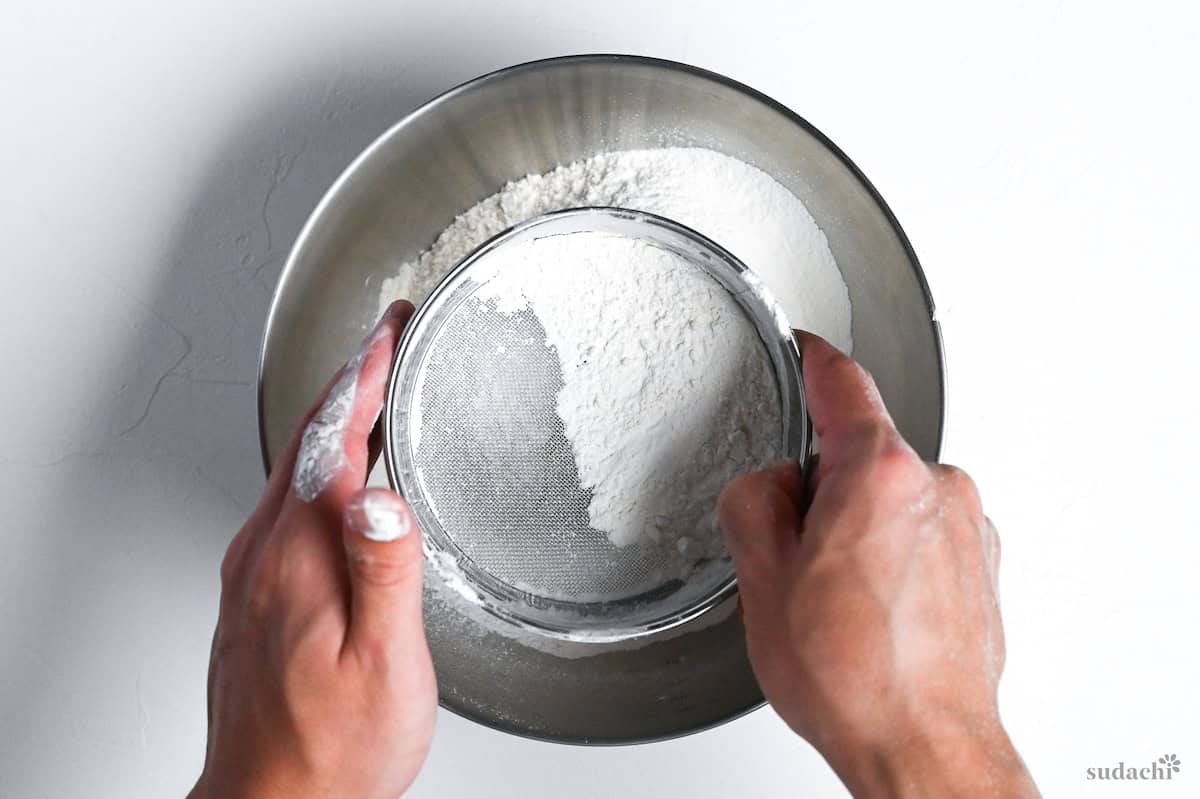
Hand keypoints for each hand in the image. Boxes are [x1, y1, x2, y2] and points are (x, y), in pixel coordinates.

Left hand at [191, 301, 436, 798]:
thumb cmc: (330, 749)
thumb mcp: (382, 664)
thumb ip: (385, 573)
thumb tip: (386, 496)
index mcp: (298, 556)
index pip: (330, 439)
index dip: (363, 377)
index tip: (387, 332)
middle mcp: (264, 555)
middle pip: (305, 441)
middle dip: (349, 381)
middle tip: (387, 343)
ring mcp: (253, 574)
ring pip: (295, 470)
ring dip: (334, 421)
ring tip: (374, 393)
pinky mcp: (255, 595)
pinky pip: (288, 505)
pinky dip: (321, 467)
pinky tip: (344, 478)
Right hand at [718, 332, 1037, 797]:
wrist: (925, 748)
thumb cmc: (856, 678)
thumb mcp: (762, 578)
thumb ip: (754, 501)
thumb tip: (771, 485)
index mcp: (879, 473)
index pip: (842, 382)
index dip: (811, 358)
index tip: (802, 347)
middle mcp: (937, 488)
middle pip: (857, 452)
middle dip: (818, 488)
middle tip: (796, 556)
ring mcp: (968, 529)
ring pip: (888, 499)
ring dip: (857, 529)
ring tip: (838, 602)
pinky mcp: (981, 566)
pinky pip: (921, 536)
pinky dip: (892, 559)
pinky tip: (871, 615)